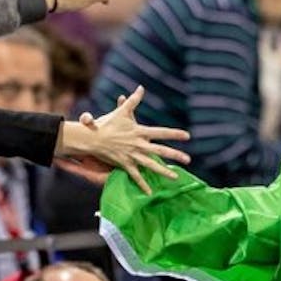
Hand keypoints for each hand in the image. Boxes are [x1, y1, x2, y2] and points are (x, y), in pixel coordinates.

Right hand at [56, 86, 189, 194]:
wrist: (92, 138)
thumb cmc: (108, 123)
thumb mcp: (122, 111)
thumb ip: (133, 100)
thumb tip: (141, 88)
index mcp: (140, 132)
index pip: (161, 133)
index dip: (174, 134)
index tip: (187, 136)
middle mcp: (138, 145)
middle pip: (160, 151)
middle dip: (175, 155)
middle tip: (188, 160)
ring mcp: (132, 156)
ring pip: (151, 165)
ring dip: (164, 171)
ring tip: (176, 177)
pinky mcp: (125, 164)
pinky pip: (136, 176)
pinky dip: (142, 184)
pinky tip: (150, 192)